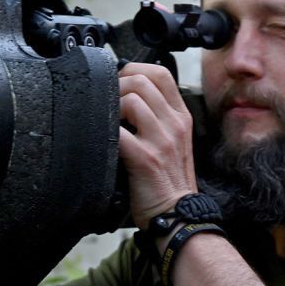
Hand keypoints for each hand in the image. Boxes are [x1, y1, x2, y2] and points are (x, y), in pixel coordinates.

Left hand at [117, 63, 196, 227]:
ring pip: (131, 100)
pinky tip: (103, 142)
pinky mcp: (146, 159)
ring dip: (111, 107)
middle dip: (117, 86)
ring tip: (107, 123)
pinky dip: (105, 132)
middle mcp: (174, 124)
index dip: (134, 70)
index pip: (160, 73)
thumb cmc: (170, 182)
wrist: (179, 215)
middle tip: (107, 103)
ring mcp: (162, 140)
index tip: (119, 83)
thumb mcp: (174, 142)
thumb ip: (158, 118)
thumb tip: (128, 98)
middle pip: (142, 80)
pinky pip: (119, 132)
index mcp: (181, 117)